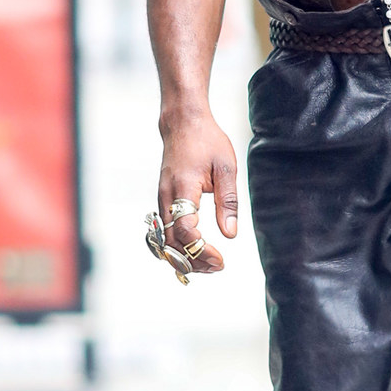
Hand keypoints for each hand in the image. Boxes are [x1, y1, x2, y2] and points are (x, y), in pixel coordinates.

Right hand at [155, 109, 240, 274]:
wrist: (182, 124)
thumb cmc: (206, 141)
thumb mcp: (226, 168)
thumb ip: (227, 202)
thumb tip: (229, 233)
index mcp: (183, 188)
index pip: (184, 229)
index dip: (201, 249)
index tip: (221, 259)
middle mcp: (166, 197)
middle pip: (171, 242)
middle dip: (194, 260)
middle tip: (218, 266)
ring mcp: (161, 200)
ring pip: (165, 241)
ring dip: (184, 257)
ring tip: (209, 264)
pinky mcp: (162, 201)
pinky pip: (164, 232)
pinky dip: (177, 247)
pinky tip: (194, 253)